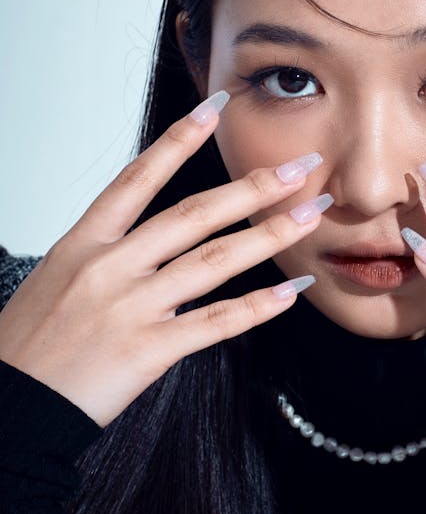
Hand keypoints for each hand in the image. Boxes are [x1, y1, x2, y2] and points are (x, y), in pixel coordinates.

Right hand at [0, 93, 329, 427]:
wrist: (11, 406)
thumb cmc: (28, 346)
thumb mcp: (56, 280)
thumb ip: (105, 256)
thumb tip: (147, 247)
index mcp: (83, 243)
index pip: (138, 178)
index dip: (179, 140)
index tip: (215, 108)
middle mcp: (109, 266)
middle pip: (193, 214)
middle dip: (253, 188)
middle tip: (298, 167)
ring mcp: (130, 306)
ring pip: (213, 261)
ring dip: (269, 236)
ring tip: (308, 217)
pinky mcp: (147, 349)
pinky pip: (215, 322)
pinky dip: (257, 306)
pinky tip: (289, 292)